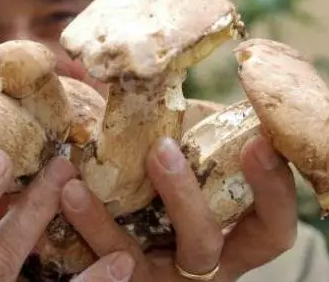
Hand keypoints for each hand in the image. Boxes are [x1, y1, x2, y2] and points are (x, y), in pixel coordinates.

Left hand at [60, 134, 297, 280]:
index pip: (272, 227)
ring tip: (74, 188)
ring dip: (104, 226)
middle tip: (162, 149)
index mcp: (233, 239)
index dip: (273, 189)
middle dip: (185, 199)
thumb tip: (181, 68)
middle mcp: (200, 267)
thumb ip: (200, 135)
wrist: (124, 246)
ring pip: (136, 265)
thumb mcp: (195, 166)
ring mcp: (156, 279)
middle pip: (205, 245)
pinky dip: (70, 236)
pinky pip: (93, 271)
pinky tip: (55, 202)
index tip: (259, 140)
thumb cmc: (171, 190)